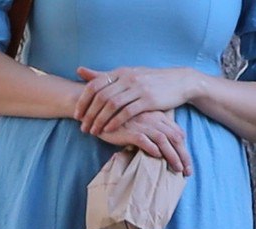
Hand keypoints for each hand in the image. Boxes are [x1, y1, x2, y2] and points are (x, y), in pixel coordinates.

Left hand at [75, 66, 198, 136]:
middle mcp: (127, 78)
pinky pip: (127, 112)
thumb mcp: (126, 75)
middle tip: (82, 127)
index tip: (76, 114)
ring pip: (112, 105)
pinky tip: (109, 130)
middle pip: (101, 96)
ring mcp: (138, 88)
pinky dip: (115, 122)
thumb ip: (103, 75)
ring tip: (93, 131)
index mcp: (120, 72)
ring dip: (100, 120)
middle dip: (89, 114)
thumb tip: (79, 70)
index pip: (94, 85)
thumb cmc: (150, 81)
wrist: (179, 82)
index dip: (83, 100)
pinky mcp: (148, 100)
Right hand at [96, 111, 192, 175]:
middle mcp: (153, 120)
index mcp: (158, 117)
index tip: (187, 164)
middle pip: (174, 138)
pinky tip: (158, 157)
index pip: (177, 133)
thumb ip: (153, 129)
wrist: (100, 110)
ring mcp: (142, 124)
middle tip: (187, 172)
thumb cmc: (121, 119)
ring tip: (177, 169)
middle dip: (183, 156)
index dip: (184, 149)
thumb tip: (161, 148)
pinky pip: (144, 140)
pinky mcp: (129, 130)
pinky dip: (152, 148)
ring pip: (163, 140)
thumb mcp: (141, 122)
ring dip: (172, 156)